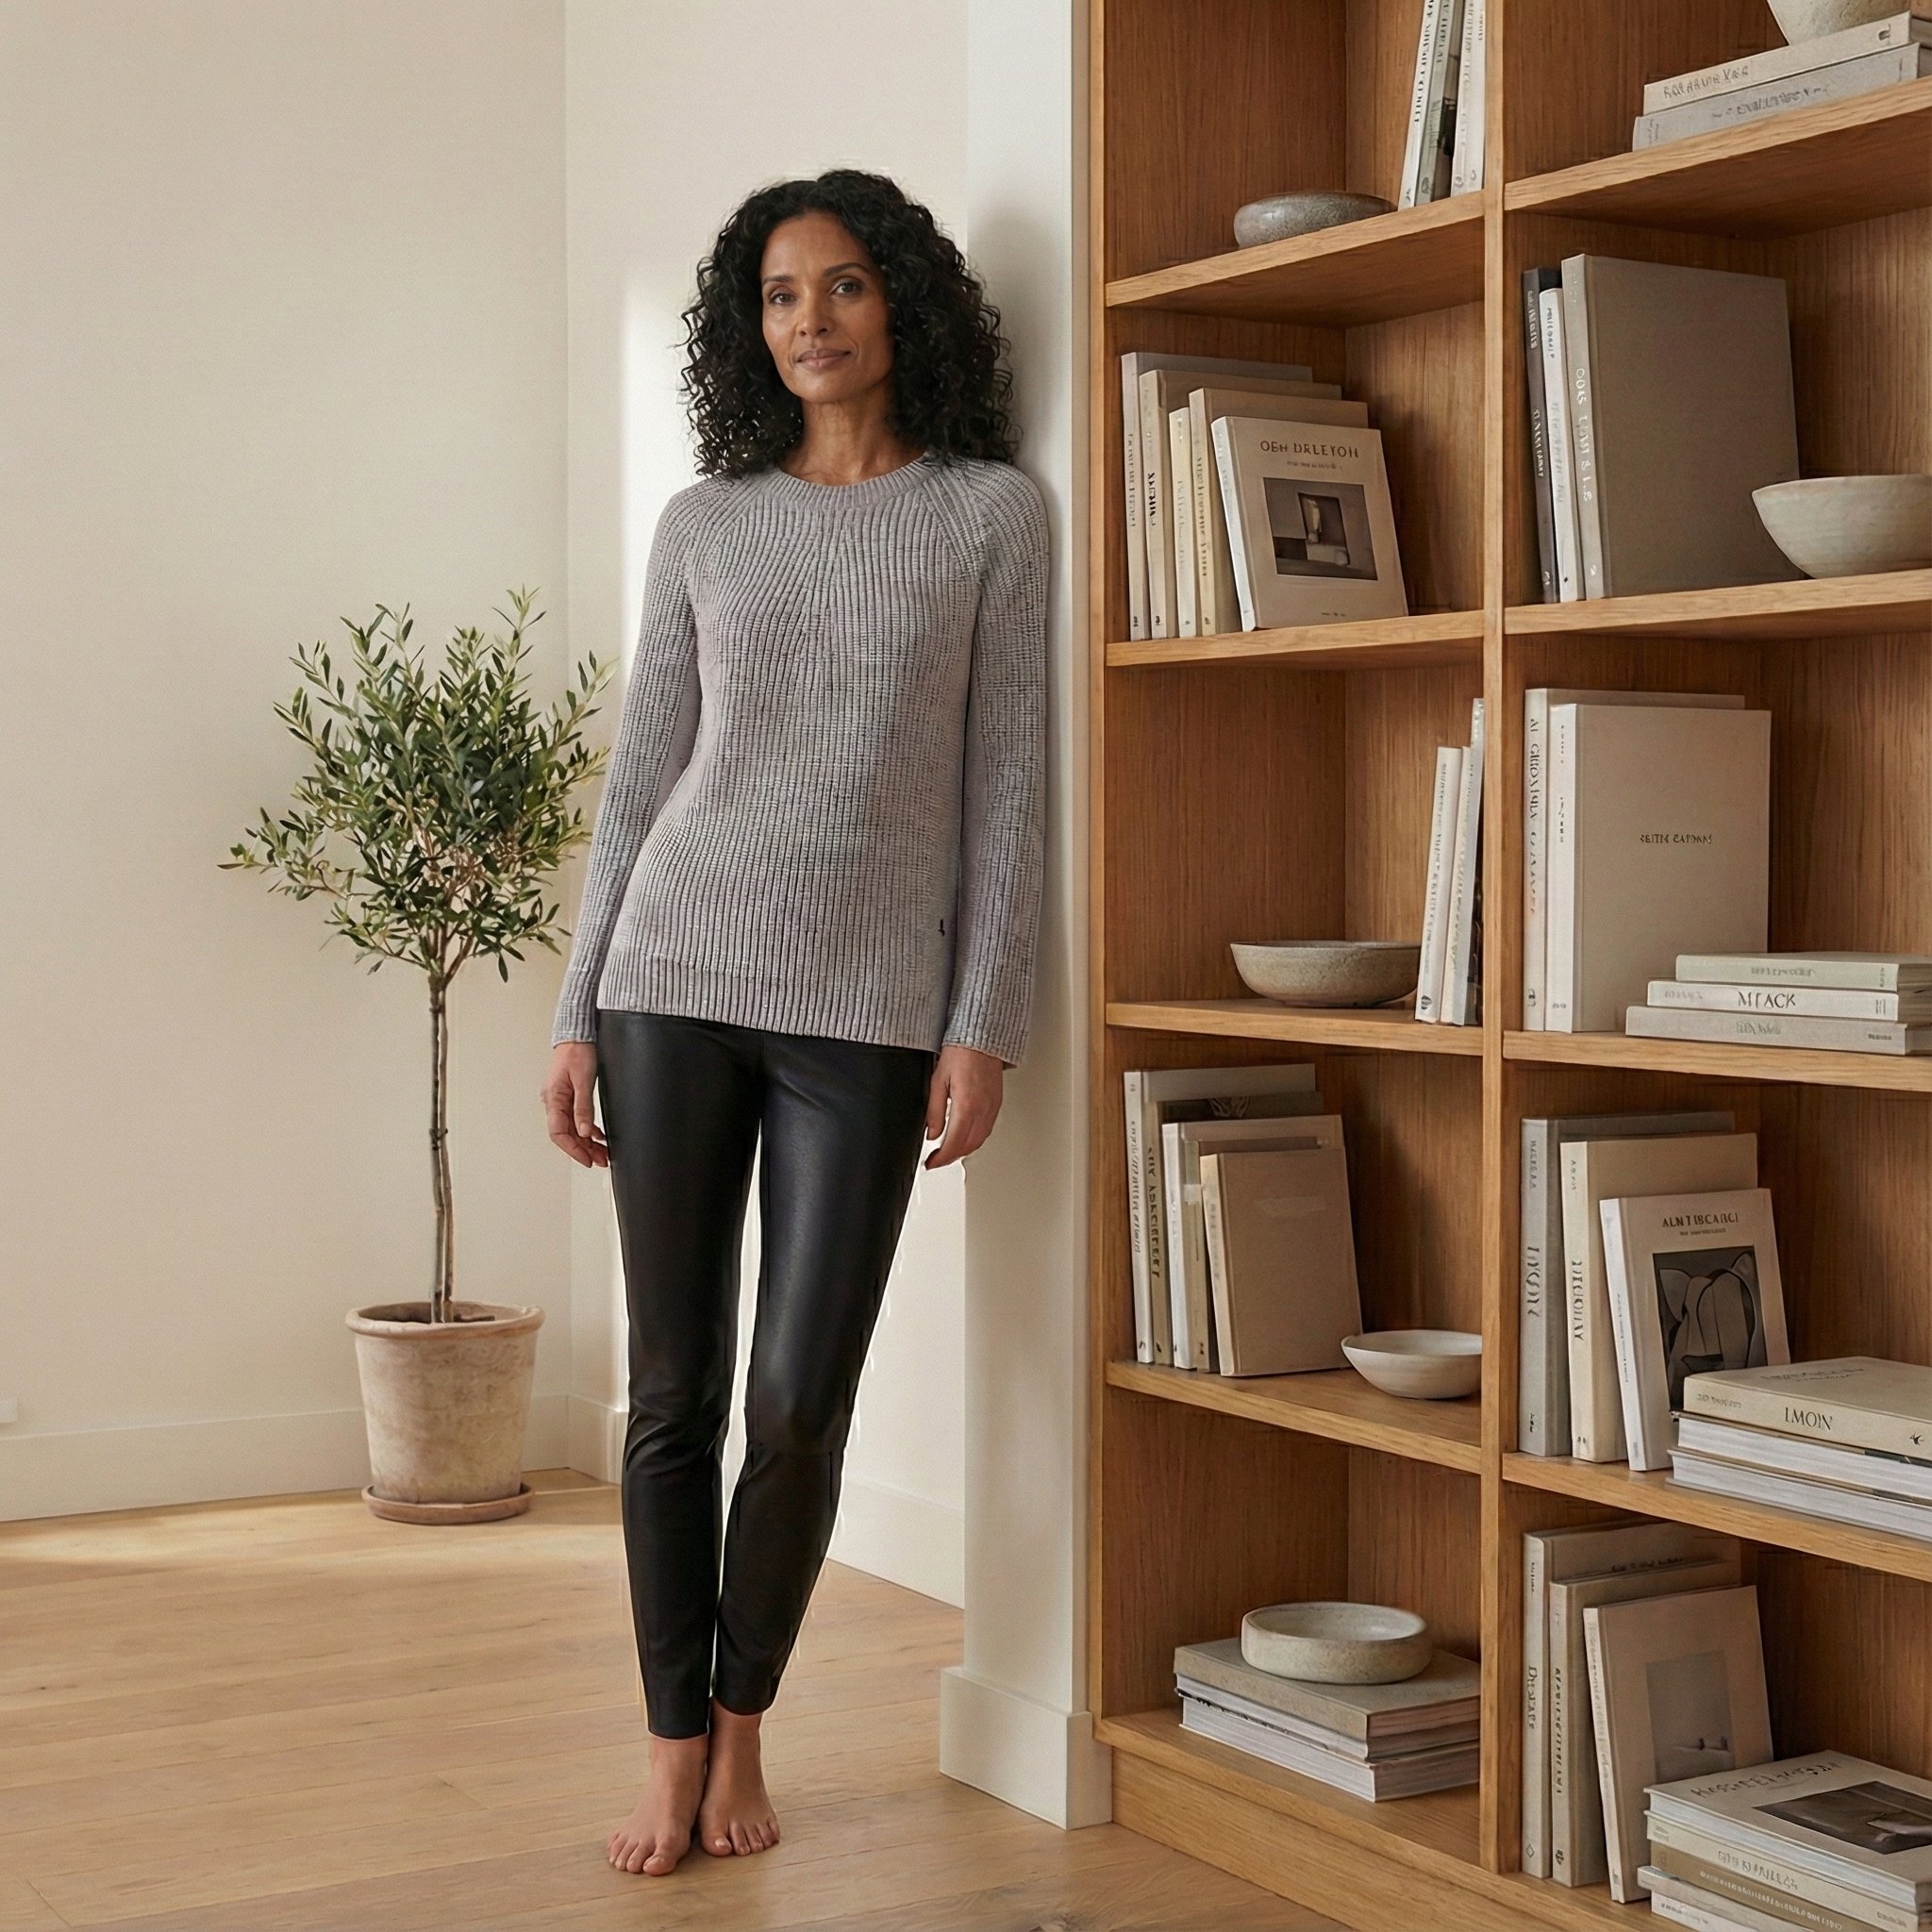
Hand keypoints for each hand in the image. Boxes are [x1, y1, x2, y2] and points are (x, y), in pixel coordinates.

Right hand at [542, 1041, 606, 1167]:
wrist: (576, 1035)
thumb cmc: (576, 1051)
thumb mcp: (584, 1080)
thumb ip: (583, 1108)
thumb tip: (585, 1131)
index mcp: (553, 1099)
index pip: (560, 1134)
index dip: (574, 1150)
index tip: (587, 1160)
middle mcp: (554, 1102)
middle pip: (567, 1134)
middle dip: (583, 1150)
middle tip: (601, 1160)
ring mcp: (560, 1100)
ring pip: (572, 1128)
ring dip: (586, 1142)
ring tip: (602, 1152)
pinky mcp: (568, 1096)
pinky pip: (575, 1119)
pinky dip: (587, 1129)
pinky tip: (597, 1135)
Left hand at [924, 1044, 1003, 1168]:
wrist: (981, 1039)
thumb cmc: (961, 1053)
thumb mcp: (937, 1081)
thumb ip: (934, 1111)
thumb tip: (931, 1133)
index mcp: (966, 1105)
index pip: (954, 1143)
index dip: (941, 1159)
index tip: (931, 1163)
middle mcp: (982, 1110)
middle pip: (968, 1146)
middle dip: (951, 1158)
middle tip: (937, 1161)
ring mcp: (992, 1107)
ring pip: (979, 1141)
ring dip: (963, 1151)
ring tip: (948, 1152)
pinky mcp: (997, 1103)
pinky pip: (987, 1130)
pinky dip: (975, 1140)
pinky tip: (965, 1138)